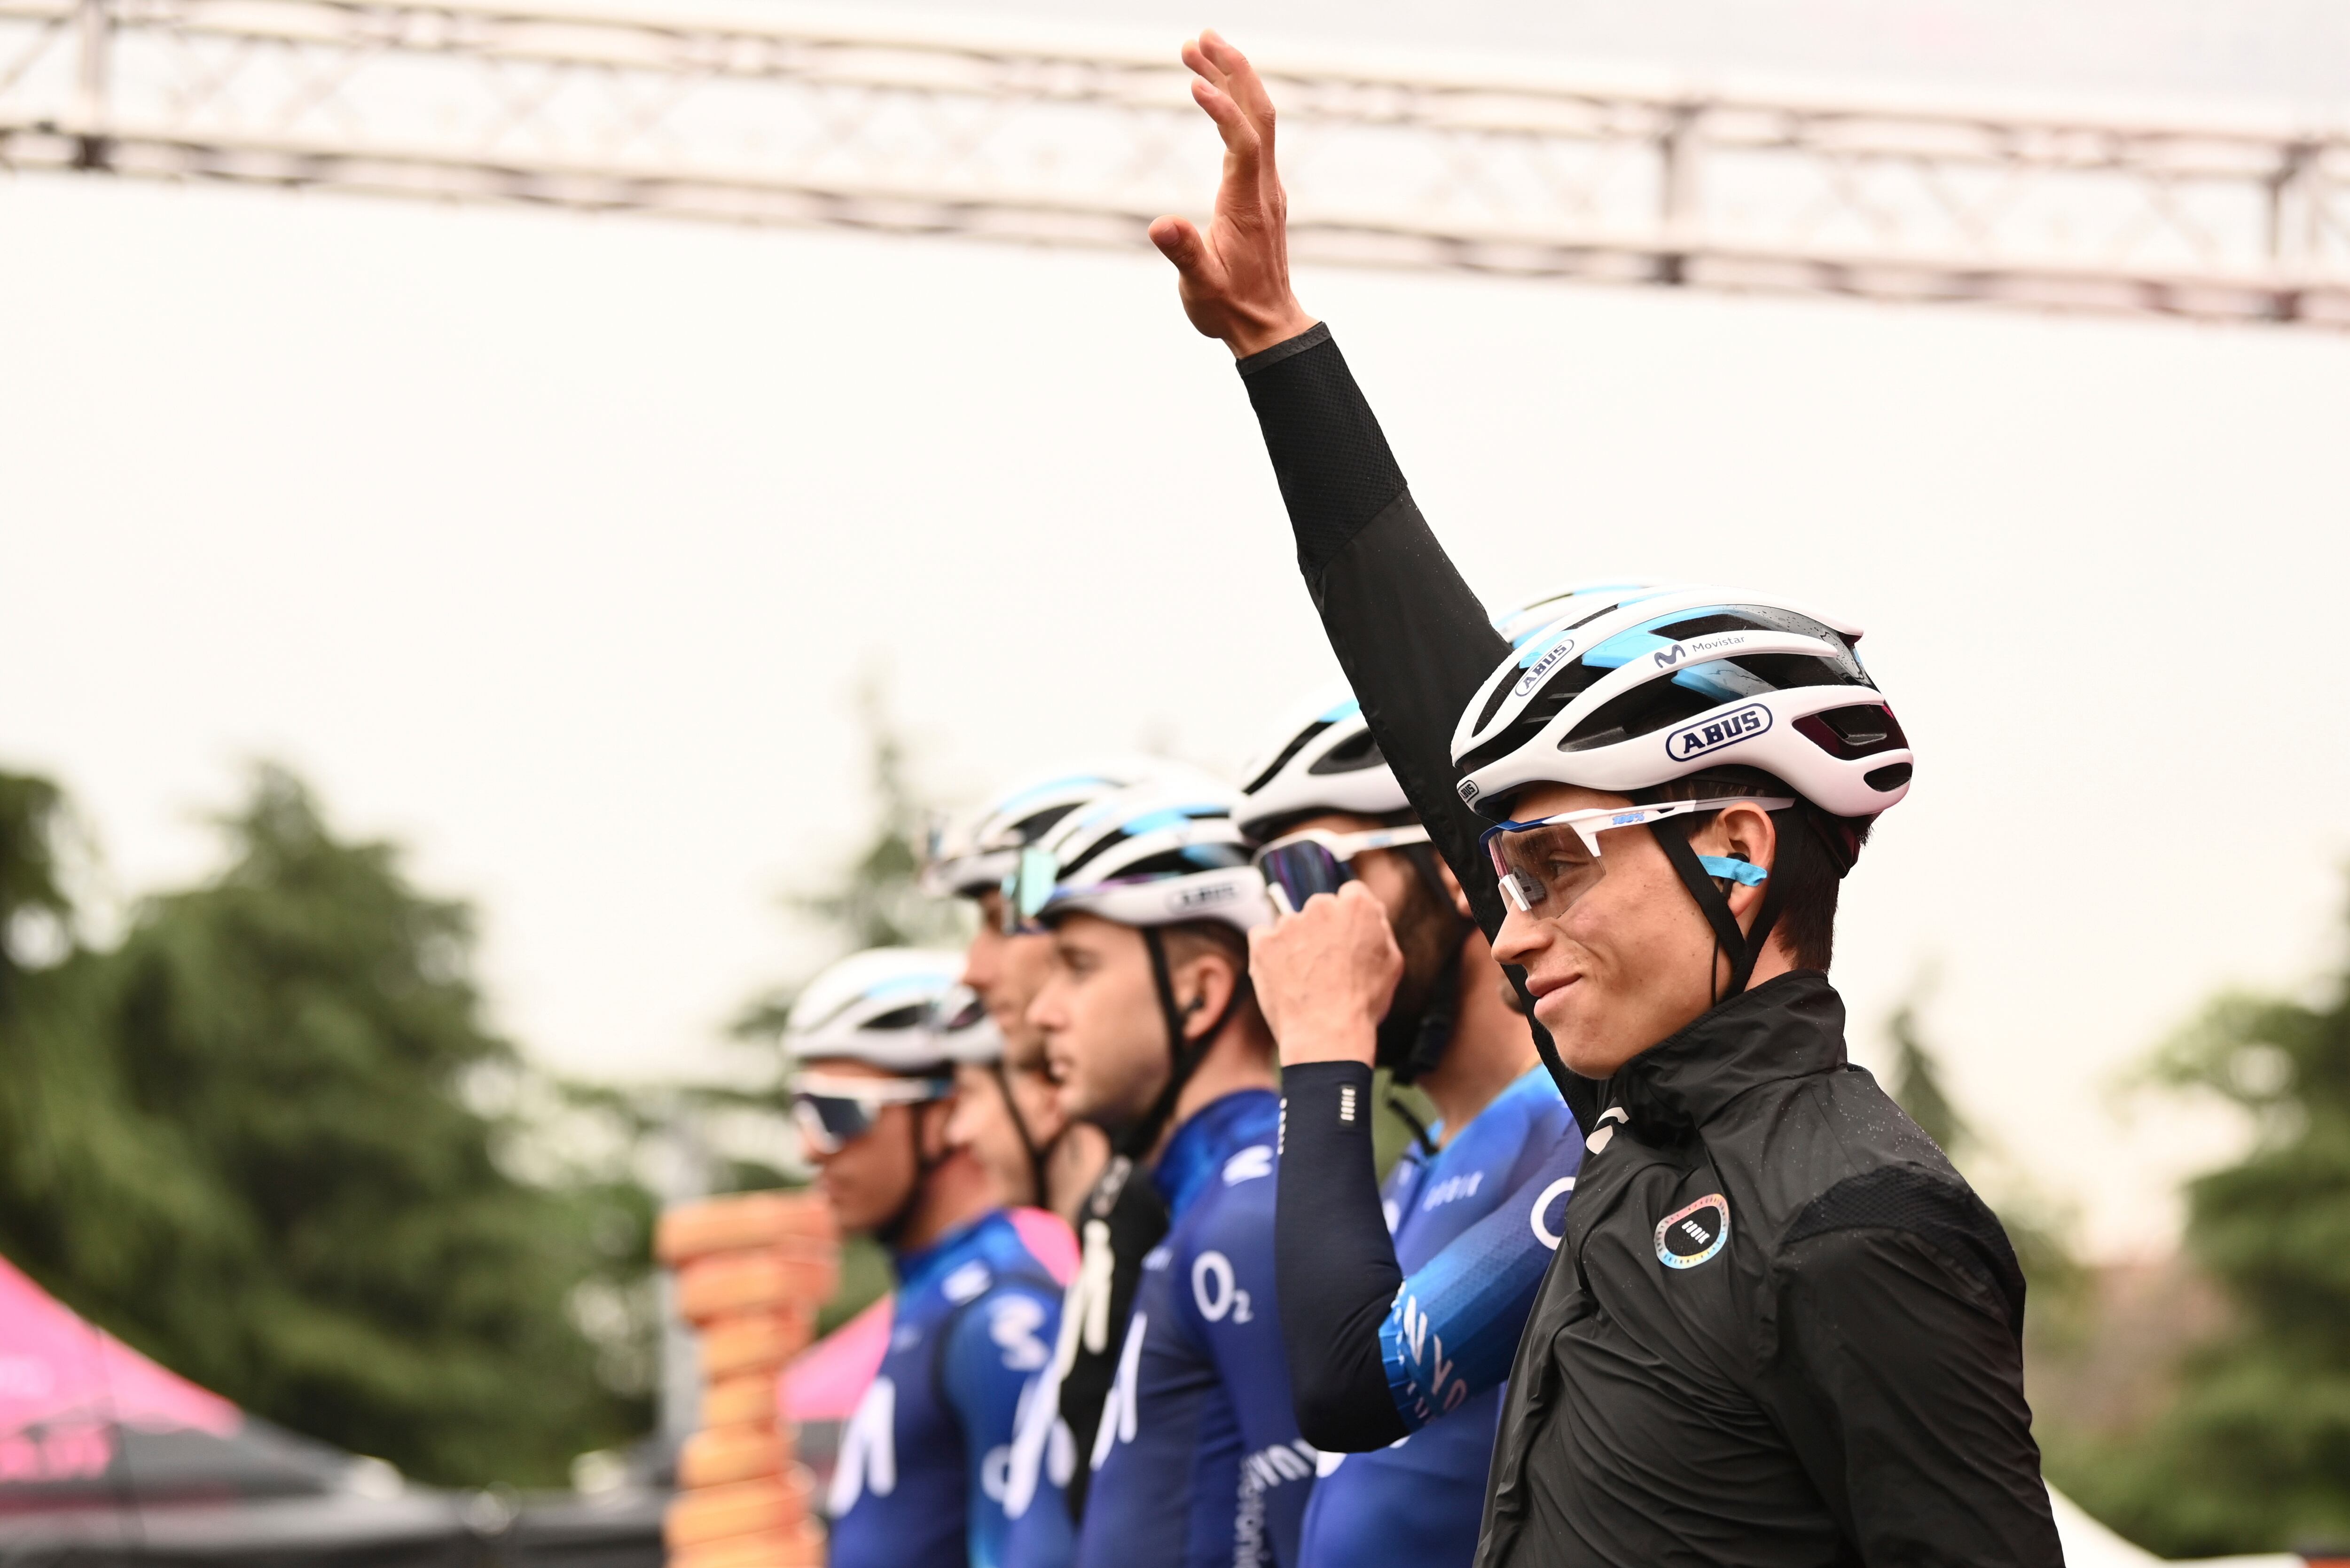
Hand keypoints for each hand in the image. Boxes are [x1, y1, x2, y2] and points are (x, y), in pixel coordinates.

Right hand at [1148, 32, 1318, 357]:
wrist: (1268, 325)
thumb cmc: (1232, 308)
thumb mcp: (1200, 288)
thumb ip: (1183, 254)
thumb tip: (1160, 225)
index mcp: (1249, 204)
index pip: (1245, 142)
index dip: (1224, 109)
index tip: (1195, 80)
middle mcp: (1264, 187)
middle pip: (1259, 114)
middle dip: (1232, 70)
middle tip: (1201, 36)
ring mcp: (1265, 185)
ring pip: (1257, 119)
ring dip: (1232, 80)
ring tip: (1198, 48)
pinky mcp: (1259, 189)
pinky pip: (1253, 133)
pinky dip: (1234, 104)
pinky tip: (1214, 92)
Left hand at [1247, 880, 1401, 1067]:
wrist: (1326, 1034)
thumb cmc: (1363, 1003)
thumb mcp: (1391, 964)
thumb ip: (1380, 929)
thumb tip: (1372, 912)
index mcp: (1356, 906)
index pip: (1352, 894)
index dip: (1351, 916)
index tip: (1346, 934)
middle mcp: (1320, 906)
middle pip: (1320, 908)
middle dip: (1322, 929)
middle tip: (1327, 963)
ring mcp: (1288, 923)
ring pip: (1291, 925)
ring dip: (1296, 943)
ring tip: (1305, 978)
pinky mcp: (1262, 941)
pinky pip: (1263, 938)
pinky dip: (1270, 953)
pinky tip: (1283, 976)